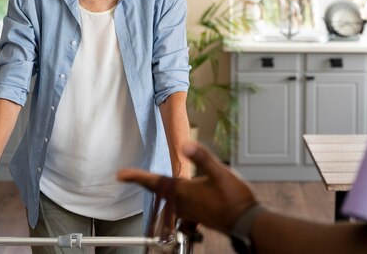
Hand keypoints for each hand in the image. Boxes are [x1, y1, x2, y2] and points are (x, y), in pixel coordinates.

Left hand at [117, 141, 256, 232]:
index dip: (137, 177)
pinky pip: (178, 206)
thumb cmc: (234, 198)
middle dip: (145, 182)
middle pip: (158, 191)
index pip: (155, 183)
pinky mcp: (197, 216)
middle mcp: (183, 203)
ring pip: (168, 199)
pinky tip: (181, 195)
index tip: (121, 174)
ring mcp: (189, 212)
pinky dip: (173, 198)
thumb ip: (202, 158)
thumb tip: (185, 144)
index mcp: (184, 191)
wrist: (246, 222)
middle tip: (128, 175)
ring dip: (158, 190)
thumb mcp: (220, 173)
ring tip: (151, 182)